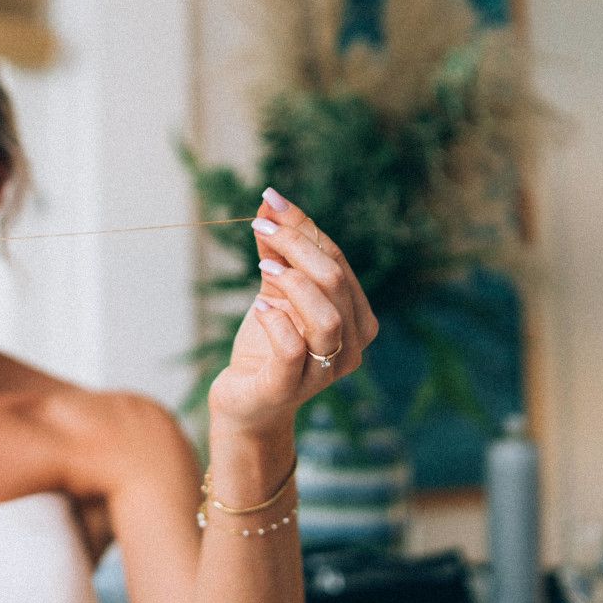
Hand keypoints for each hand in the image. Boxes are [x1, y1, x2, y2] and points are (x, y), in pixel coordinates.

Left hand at [207, 188, 378, 438]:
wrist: (246, 403)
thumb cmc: (267, 345)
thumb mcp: (272, 293)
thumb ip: (275, 253)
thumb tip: (270, 202)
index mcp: (356, 317)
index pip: (338, 261)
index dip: (305, 227)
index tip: (271, 200)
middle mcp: (351, 345)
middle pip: (334, 281)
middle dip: (296, 246)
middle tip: (261, 227)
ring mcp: (324, 371)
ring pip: (326, 317)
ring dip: (293, 282)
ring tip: (263, 267)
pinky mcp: (288, 388)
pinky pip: (293, 350)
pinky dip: (276, 321)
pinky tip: (259, 305)